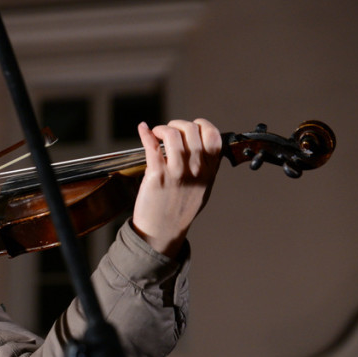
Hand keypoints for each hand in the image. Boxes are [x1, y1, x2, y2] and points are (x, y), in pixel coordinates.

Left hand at [131, 118, 222, 256]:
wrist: (162, 232)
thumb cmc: (180, 210)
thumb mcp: (203, 189)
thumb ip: (206, 167)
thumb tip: (203, 144)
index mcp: (209, 172)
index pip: (213, 137)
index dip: (202, 125)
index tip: (191, 126)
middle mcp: (195, 171)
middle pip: (192, 132)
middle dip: (179, 124)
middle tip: (169, 129)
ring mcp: (176, 173)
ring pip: (173, 136)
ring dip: (163, 128)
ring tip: (157, 132)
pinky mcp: (156, 177)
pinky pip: (151, 147)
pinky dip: (146, 134)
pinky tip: (143, 129)